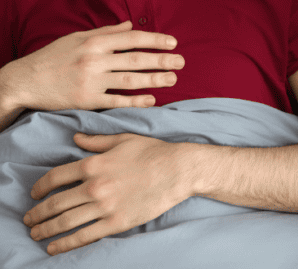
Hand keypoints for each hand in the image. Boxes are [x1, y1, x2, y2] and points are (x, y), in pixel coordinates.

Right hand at [3, 20, 182, 111]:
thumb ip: (106, 32)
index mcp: (94, 42)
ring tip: (173, 79)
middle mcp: (94, 59)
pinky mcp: (86, 100)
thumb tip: (130, 25)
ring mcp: (91, 80)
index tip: (173, 43)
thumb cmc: (52, 57)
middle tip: (182, 62)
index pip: (132, 38)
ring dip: (154, 80)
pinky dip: (135, 101)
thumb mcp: (77, 37)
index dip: (155, 40)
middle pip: (136, 59)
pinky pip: (115, 101)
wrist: (24, 81)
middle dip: (162, 60)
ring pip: (130, 80)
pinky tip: (151, 100)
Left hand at [24, 133, 190, 254]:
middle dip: (37, 213)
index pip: (55, 178)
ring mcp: (105, 207)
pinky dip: (64, 244)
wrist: (178, 170)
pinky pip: (84, 236)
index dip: (40, 187)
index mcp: (94, 164)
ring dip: (45, 230)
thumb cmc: (153, 152)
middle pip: (55, 203)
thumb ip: (96, 141)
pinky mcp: (117, 223)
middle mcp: (95, 187)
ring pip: (65, 222)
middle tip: (29, 219)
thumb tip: (75, 138)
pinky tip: (53, 247)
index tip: (34, 194)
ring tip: (36, 233)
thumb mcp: (123, 140)